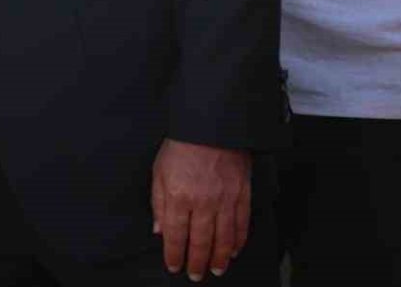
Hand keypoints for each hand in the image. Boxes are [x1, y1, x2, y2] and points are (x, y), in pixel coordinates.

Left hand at [151, 138, 251, 280]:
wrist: (211, 128)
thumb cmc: (182, 147)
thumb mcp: (159, 172)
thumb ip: (158, 204)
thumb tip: (160, 230)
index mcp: (179, 196)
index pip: (176, 235)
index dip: (174, 254)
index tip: (174, 265)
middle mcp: (203, 202)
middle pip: (201, 242)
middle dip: (197, 263)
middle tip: (195, 275)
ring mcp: (225, 200)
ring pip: (223, 238)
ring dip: (219, 258)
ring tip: (215, 270)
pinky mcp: (242, 196)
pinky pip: (241, 224)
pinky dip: (238, 241)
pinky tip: (233, 250)